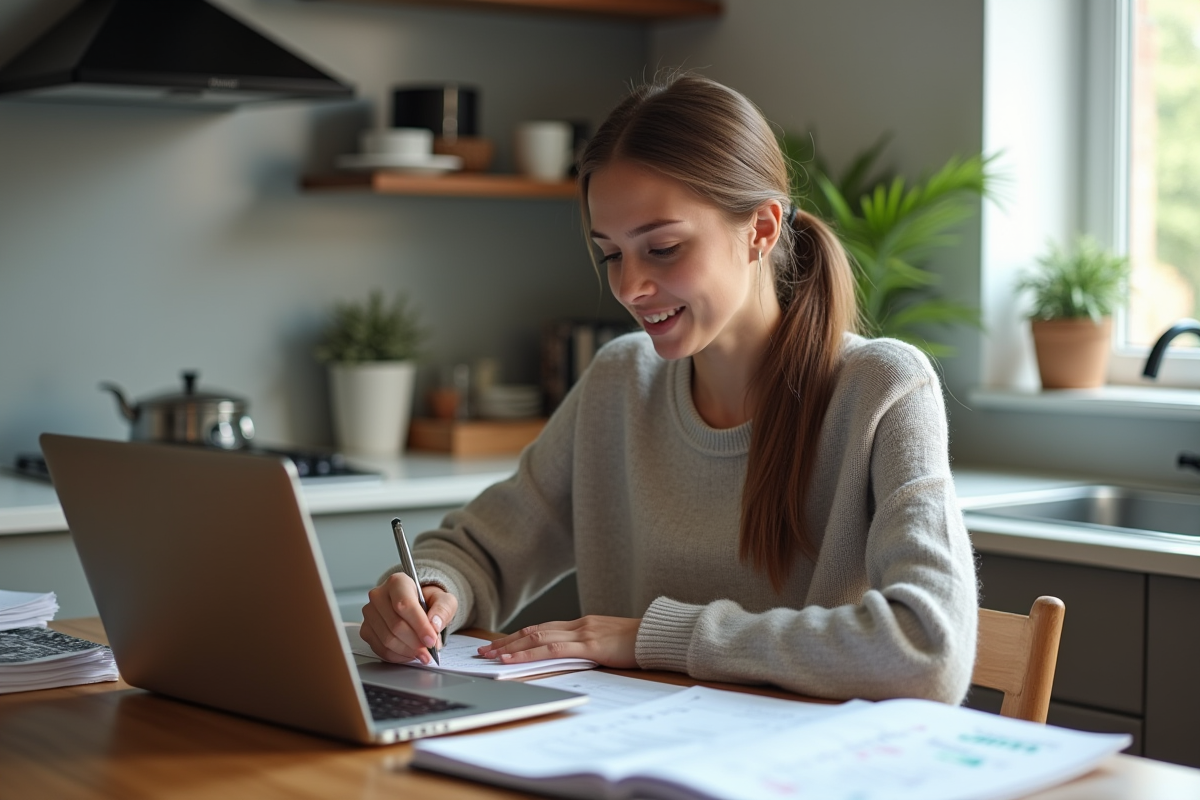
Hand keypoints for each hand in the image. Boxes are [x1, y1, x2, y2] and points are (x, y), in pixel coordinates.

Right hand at [360, 573, 456, 664]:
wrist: (415, 606)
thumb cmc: (428, 602)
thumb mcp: (444, 600)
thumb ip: (443, 610)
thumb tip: (434, 624)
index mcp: (398, 582)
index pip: (404, 605)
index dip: (419, 625)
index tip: (431, 639)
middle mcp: (379, 596)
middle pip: (395, 625)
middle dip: (415, 642)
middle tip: (429, 650)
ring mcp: (370, 613)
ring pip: (387, 640)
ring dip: (408, 651)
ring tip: (422, 653)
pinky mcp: (366, 629)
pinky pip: (380, 649)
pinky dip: (398, 656)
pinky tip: (410, 653)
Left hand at [478, 616, 640, 668]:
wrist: (661, 636)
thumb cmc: (640, 643)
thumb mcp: (610, 644)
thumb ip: (591, 647)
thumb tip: (574, 659)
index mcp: (583, 624)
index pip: (544, 628)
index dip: (520, 636)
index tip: (501, 644)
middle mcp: (579, 625)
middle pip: (535, 631)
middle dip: (508, 641)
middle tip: (484, 651)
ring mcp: (584, 633)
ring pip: (538, 637)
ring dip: (512, 647)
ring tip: (492, 656)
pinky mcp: (590, 646)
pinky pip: (553, 650)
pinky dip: (530, 653)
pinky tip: (514, 659)